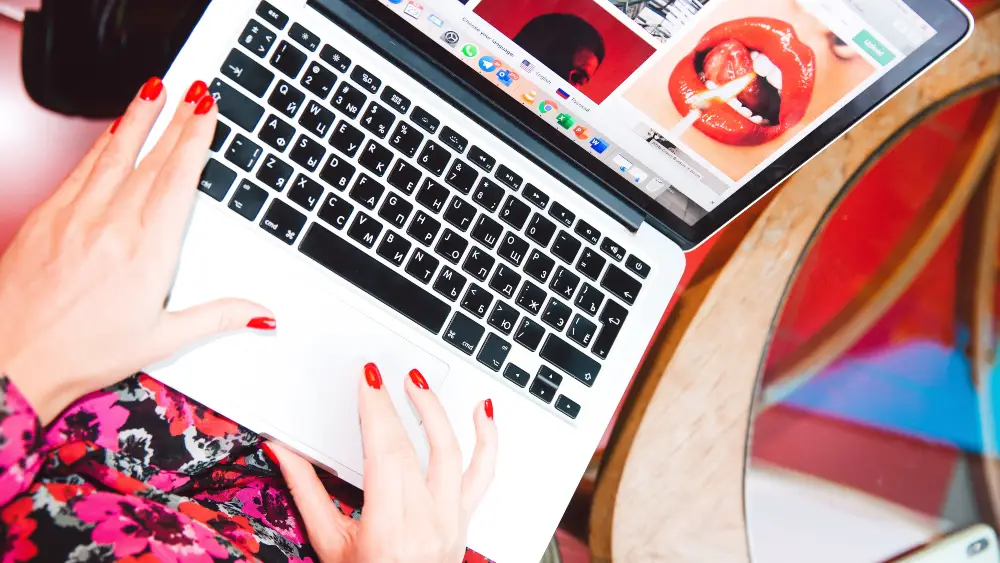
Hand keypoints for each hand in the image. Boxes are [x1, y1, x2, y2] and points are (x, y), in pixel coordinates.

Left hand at [0, 78, 273, 424]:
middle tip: (194, 90)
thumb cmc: (82, 353)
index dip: (196, 139)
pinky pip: (81, 169)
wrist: (11, 362)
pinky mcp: (46, 217)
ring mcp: (74, 216)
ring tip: (155, 90)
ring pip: (114, 153)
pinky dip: (101, 144)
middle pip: (152, 158)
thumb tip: (261, 313)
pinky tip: (112, 130)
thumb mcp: (162, 339)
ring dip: (138, 118)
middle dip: (176, 119)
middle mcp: (111, 226)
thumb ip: (218, 317)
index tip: (208, 112)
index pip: (178, 179)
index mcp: (147, 253)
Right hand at [266, 363, 497, 562]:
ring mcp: (451, 521)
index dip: (377, 412)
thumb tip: (283, 451)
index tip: (368, 382)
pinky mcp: (464, 519)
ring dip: (436, 412)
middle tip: (380, 375)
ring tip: (419, 383)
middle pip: (414, 450)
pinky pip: (484, 474)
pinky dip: (488, 439)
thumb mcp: (329, 545)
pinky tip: (483, 412)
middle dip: (396, 405)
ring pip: (453, 454)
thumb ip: (306, 492)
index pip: (386, 455)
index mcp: (388, 531)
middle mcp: (427, 524)